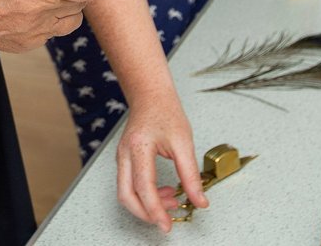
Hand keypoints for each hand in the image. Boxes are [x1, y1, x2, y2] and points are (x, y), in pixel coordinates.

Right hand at [116, 91, 206, 232]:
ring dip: (147, 203)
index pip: (143, 188)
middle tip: (166, 220)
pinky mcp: (124, 159)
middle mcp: (124, 154)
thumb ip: (190, 175)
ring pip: (126, 192)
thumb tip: (199, 200)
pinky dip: (145, 194)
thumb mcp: (184, 143)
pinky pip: (129, 184)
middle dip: (146, 213)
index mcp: (138, 148)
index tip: (167, 225)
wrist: (151, 94)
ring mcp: (121, 156)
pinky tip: (164, 191)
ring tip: (172, 199)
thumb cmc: (165, 112)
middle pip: (126, 196)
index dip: (156, 210)